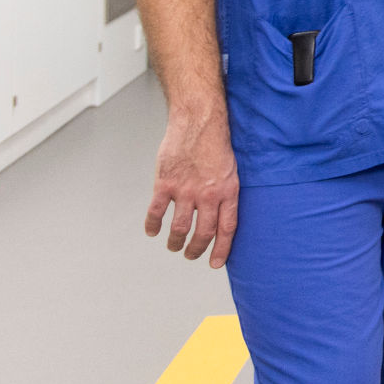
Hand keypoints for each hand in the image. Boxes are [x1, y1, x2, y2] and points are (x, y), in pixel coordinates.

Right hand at [145, 105, 239, 266]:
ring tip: (174, 246)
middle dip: (196, 249)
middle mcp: (208, 195)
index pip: (227, 228)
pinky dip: (153, 225)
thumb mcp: (231, 169)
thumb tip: (221, 214)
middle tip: (191, 255)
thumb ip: (225, 191)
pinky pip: (157, 212)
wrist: (198, 120)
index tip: (215, 263)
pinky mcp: (165, 184)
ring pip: (180, 228)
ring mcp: (185, 190)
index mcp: (228, 191)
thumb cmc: (216, 142)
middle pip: (202, 233)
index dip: (221, 249)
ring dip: (175, 241)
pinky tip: (152, 231)